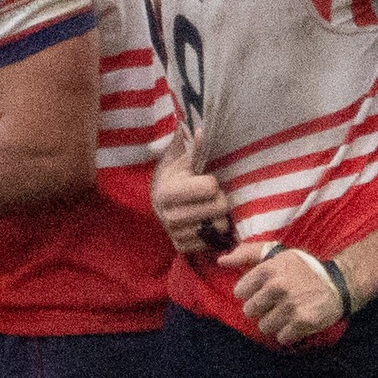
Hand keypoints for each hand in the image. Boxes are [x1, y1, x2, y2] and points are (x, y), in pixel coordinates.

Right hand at [151, 130, 233, 252]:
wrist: (157, 198)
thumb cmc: (176, 174)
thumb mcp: (182, 158)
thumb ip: (194, 146)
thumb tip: (202, 130)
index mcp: (168, 191)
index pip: (210, 187)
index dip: (213, 182)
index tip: (206, 179)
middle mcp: (169, 216)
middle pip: (219, 209)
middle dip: (220, 199)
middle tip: (211, 196)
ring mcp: (175, 234)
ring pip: (218, 227)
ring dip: (219, 217)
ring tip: (209, 209)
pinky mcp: (182, 248)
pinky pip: (212, 242)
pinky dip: (212, 233)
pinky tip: (204, 222)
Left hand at [223, 242, 343, 344]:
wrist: (338, 283)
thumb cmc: (303, 269)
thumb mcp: (277, 254)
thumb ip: (247, 254)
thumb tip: (221, 261)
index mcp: (269, 268)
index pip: (240, 291)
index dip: (250, 294)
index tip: (263, 292)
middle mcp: (278, 286)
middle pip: (249, 311)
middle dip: (261, 310)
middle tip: (276, 304)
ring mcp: (290, 305)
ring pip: (264, 326)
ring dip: (274, 323)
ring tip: (287, 313)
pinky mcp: (302, 321)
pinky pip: (281, 337)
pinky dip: (288, 334)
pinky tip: (296, 322)